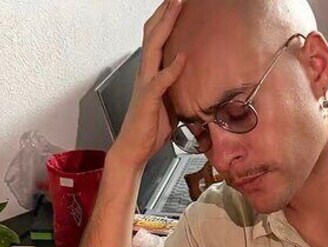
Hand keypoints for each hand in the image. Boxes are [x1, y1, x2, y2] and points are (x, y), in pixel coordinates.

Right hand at [112, 0, 186, 168]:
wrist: (133, 151)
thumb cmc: (149, 130)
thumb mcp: (170, 105)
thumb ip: (178, 89)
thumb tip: (194, 82)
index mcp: (150, 73)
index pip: (156, 38)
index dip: (166, 19)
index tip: (177, 3)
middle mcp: (144, 73)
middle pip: (152, 34)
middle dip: (165, 13)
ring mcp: (145, 85)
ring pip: (153, 48)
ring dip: (166, 26)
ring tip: (177, 7)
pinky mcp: (148, 100)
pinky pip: (160, 81)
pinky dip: (172, 68)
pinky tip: (182, 58)